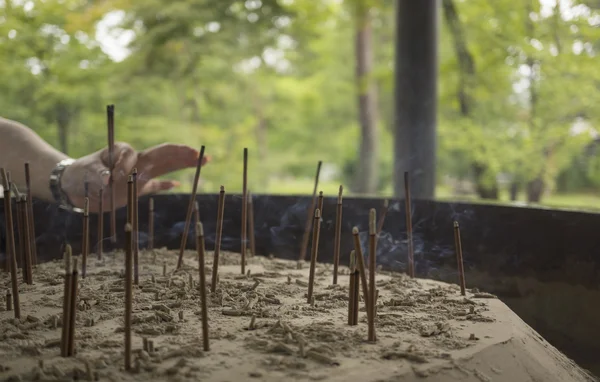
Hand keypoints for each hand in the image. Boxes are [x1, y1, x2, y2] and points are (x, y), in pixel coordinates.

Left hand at [60, 142, 207, 211]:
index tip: (111, 179)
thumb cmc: (78, 174)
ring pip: (166, 167)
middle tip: (199, 153)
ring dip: (184, 164)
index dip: (125, 167)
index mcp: (122, 152)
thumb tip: (110, 179)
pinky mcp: (138, 188)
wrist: (74, 186)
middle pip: (162, 154)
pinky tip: (180, 185)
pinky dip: (167, 186)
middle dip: (181, 153)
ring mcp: (139, 174)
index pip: (133, 155)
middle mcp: (135, 161)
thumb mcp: (85, 172)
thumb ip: (99, 174)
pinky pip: (156, 186)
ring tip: (203, 161)